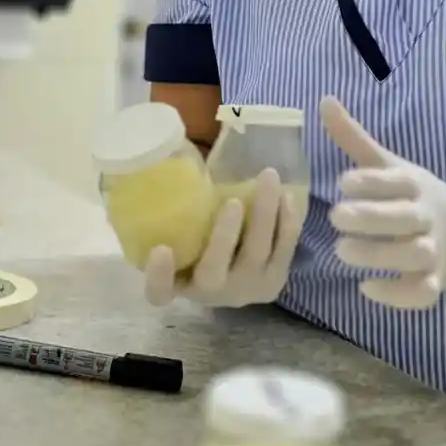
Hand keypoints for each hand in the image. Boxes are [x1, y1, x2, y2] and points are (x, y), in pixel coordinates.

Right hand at [143, 168, 302, 307]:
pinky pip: (284, 251)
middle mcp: (210, 294)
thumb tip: (177, 152)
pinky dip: (287, 222)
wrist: (235, 279)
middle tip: (232, 201)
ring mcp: (245, 290)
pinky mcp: (274, 282)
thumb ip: (174, 215)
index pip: (159, 292)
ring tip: (268, 178)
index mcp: (177, 285)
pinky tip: (286, 195)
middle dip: (224, 237)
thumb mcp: (179, 237)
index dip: (159, 276)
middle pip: (214, 272)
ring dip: (264, 216)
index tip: (161, 249)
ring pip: (255, 256)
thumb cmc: (198, 247)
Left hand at [320, 96, 445, 308]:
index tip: (343, 181)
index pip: (396, 181)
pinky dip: (397, 295)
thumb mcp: (389, 166)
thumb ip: (354, 138)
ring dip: (379, 255)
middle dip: (371, 218)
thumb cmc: (414, 196)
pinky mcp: (433, 282)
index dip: (372, 181)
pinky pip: (421, 293)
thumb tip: (323, 100)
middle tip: (335, 217)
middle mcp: (426, 217)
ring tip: (342, 251)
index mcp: (414, 185)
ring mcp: (433, 251)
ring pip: (413, 256)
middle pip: (404, 218)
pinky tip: (367, 288)